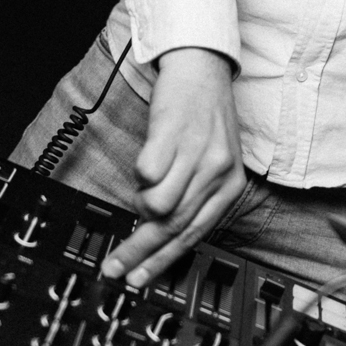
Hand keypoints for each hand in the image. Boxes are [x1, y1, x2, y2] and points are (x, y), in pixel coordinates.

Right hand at [100, 47, 245, 287]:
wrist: (203, 66)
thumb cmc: (205, 116)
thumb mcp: (213, 162)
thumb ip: (194, 198)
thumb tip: (159, 234)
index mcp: (231, 186)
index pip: (194, 237)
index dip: (161, 263)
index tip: (138, 280)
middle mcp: (218, 172)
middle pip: (174, 227)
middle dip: (139, 253)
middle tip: (115, 268)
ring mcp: (196, 152)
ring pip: (159, 205)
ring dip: (142, 202)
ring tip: (141, 190)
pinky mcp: (174, 133)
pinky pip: (147, 171)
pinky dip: (140, 172)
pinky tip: (146, 162)